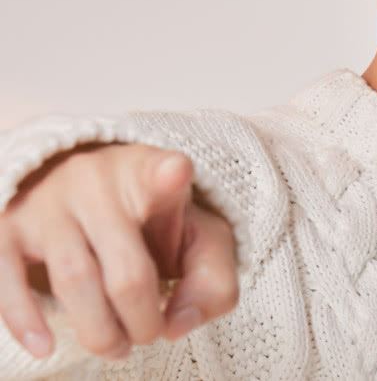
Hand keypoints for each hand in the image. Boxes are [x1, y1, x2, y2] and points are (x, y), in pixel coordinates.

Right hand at [0, 142, 239, 360]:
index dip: (170, 175)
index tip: (176, 173)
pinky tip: (45, 346)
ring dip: (98, 330)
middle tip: (148, 335)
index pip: (165, 171)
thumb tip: (177, 326)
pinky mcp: (10, 225)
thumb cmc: (155, 220)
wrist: (86, 187)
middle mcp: (99, 182)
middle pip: (127, 268)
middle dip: (142, 318)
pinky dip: (24, 319)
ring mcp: (51, 202)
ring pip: (74, 279)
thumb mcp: (200, 237)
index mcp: (153, 175)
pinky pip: (7, 276)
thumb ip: (213, 280)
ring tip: (116, 347)